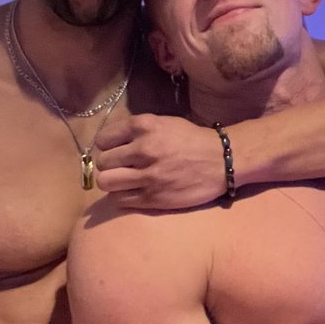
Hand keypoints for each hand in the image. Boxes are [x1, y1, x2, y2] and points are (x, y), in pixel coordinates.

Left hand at [92, 114, 225, 208]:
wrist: (221, 161)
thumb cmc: (191, 140)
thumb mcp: (164, 123)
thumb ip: (137, 131)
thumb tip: (111, 143)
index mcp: (144, 126)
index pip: (103, 139)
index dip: (107, 146)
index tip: (116, 150)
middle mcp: (143, 149)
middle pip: (103, 162)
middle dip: (109, 165)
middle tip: (122, 167)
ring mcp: (148, 176)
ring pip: (106, 182)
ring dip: (112, 182)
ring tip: (124, 182)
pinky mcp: (153, 198)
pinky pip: (120, 200)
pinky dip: (122, 197)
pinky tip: (134, 192)